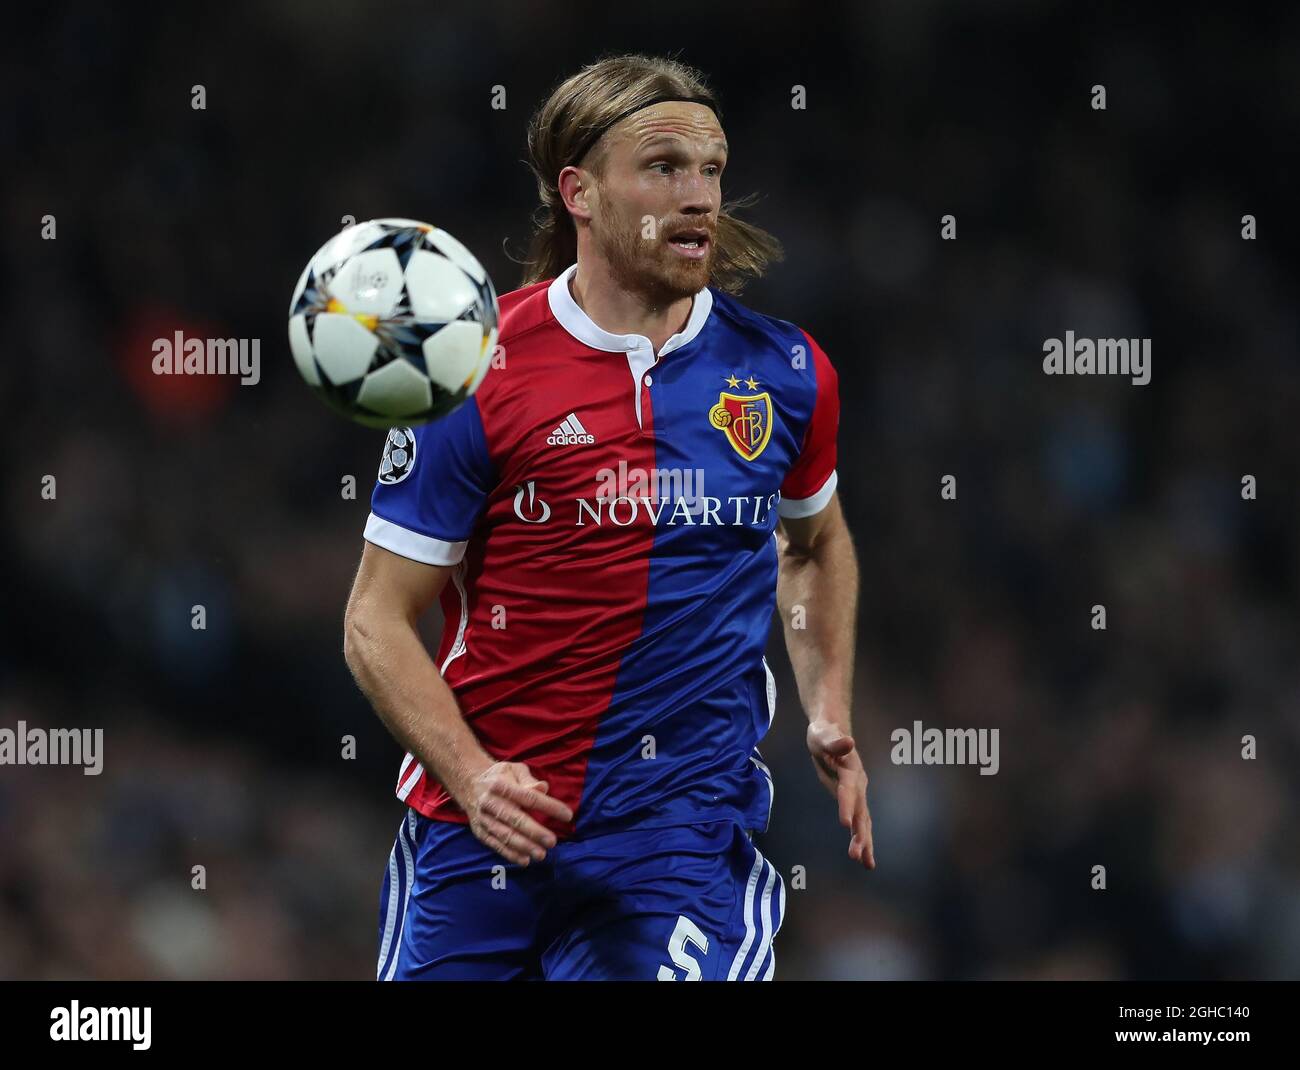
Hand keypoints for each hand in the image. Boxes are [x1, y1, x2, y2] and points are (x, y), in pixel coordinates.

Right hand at [457, 760, 573, 865]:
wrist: (467, 783)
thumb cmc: (499, 776)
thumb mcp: (514, 770)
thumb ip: (529, 780)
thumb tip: (543, 788)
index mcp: (501, 784)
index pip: (528, 797)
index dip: (549, 806)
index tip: (567, 815)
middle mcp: (490, 802)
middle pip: (515, 818)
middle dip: (534, 832)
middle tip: (552, 842)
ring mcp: (483, 818)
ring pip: (505, 835)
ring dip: (524, 846)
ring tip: (541, 854)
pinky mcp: (479, 831)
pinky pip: (495, 844)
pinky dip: (509, 854)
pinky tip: (524, 860)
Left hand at [806, 718, 874, 869]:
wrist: (832, 730)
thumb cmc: (824, 733)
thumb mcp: (823, 734)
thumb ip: (834, 740)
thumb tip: (849, 741)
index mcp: (850, 769)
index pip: (848, 789)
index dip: (846, 805)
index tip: (844, 823)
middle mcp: (858, 783)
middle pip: (861, 811)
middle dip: (859, 833)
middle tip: (856, 854)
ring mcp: (858, 792)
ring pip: (863, 820)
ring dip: (864, 841)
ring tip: (866, 863)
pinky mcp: (854, 799)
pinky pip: (860, 822)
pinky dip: (863, 839)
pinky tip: (864, 858)